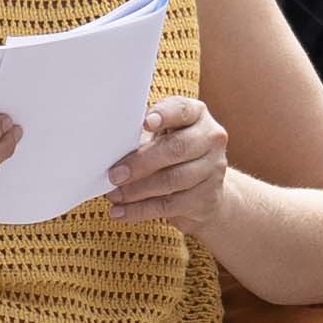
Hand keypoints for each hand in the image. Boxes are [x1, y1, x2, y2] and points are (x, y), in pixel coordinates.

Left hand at [97, 94, 229, 233]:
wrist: (205, 189)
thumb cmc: (173, 153)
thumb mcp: (162, 135)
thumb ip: (142, 133)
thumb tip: (108, 143)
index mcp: (197, 115)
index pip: (181, 110)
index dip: (164, 115)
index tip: (145, 123)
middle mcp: (211, 138)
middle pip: (177, 148)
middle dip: (141, 162)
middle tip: (114, 174)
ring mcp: (213, 169)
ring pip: (173, 180)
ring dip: (137, 189)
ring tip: (114, 194)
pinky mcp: (207, 198)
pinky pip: (170, 205)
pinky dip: (141, 210)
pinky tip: (120, 212)